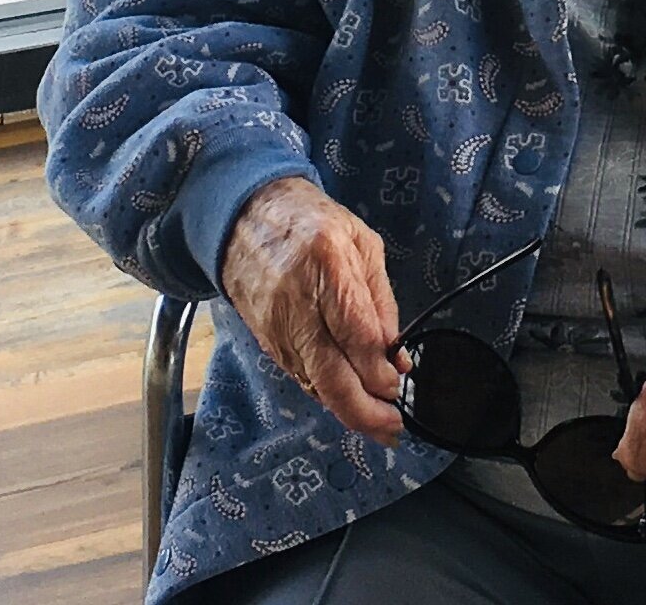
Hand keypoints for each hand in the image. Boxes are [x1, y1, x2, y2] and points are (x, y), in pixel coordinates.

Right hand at [217, 175, 405, 442]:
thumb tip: (398, 356)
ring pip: (316, 387)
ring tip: (379, 419)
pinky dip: (327, 394)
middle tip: (393, 427)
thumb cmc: (311, 222)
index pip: (358, 337)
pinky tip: (349, 397)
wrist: (246, 217)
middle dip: (366, 413)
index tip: (399, 386)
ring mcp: (277, 328)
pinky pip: (302, 379)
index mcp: (328, 265)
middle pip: (332, 378)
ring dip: (349, 410)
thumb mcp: (361, 243)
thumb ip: (381, 301)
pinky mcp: (266, 343)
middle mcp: (298, 303)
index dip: (381, 373)